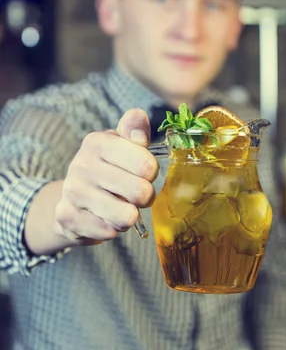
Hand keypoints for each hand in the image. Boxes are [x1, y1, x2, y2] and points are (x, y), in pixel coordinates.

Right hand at [55, 109, 158, 244]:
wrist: (74, 197)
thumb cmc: (108, 166)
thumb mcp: (121, 143)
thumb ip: (135, 128)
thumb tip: (138, 117)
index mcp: (97, 142)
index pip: (146, 164)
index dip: (152, 172)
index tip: (146, 172)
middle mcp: (81, 165)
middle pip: (140, 192)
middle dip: (145, 197)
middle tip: (138, 194)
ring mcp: (72, 192)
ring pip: (126, 216)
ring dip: (130, 215)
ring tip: (123, 207)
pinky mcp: (67, 218)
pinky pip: (109, 232)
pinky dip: (113, 229)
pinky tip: (105, 218)